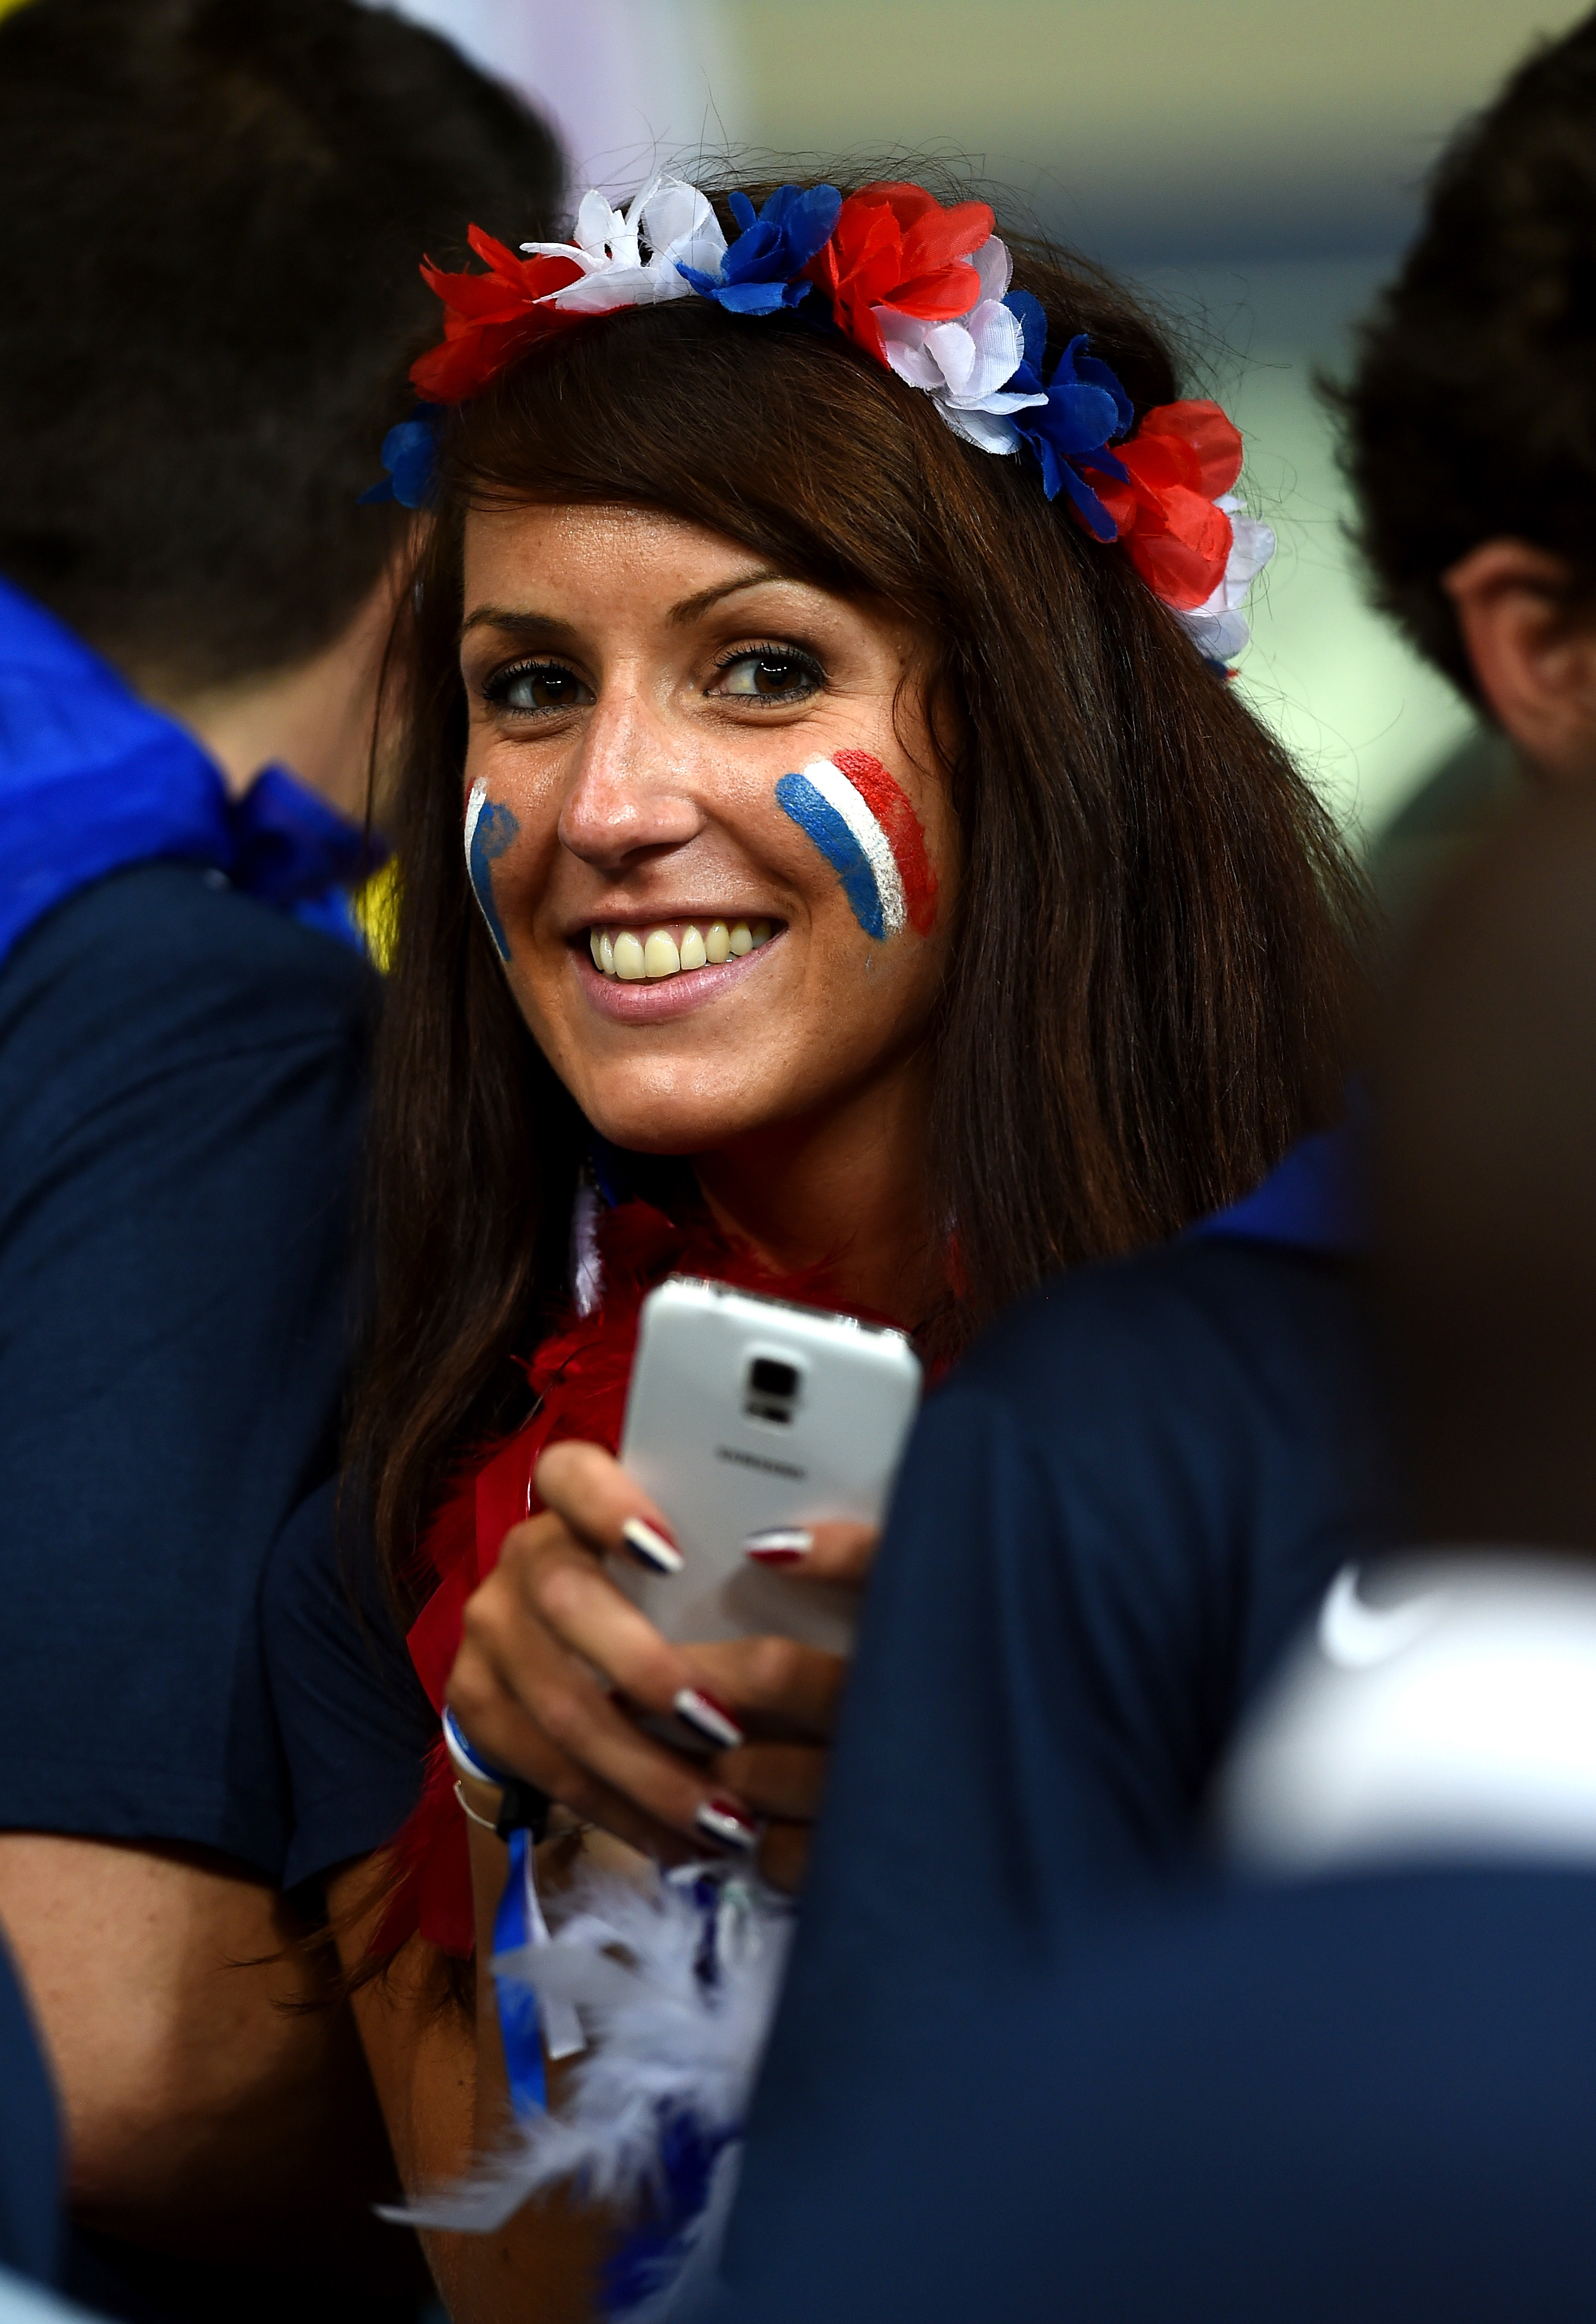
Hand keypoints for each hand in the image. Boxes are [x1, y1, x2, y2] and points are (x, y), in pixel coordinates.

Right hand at [445, 1439, 875, 1888]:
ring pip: (558, 1706)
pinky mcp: (475, 1701)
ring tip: (724, 1816)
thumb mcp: (694, 1554)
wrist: (557, 1638)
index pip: (572, 1474)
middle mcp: (522, 1555)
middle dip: (647, 1671)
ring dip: (646, 1771)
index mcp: (571, 1499)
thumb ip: (728, 1552)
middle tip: (724, 1725)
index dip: (611, 1505)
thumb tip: (804, 1566)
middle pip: (567, 1601)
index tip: (672, 1552)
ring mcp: (489, 1629)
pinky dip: (619, 1812)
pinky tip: (680, 1841)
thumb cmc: (668, 1590)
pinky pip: (545, 1769)